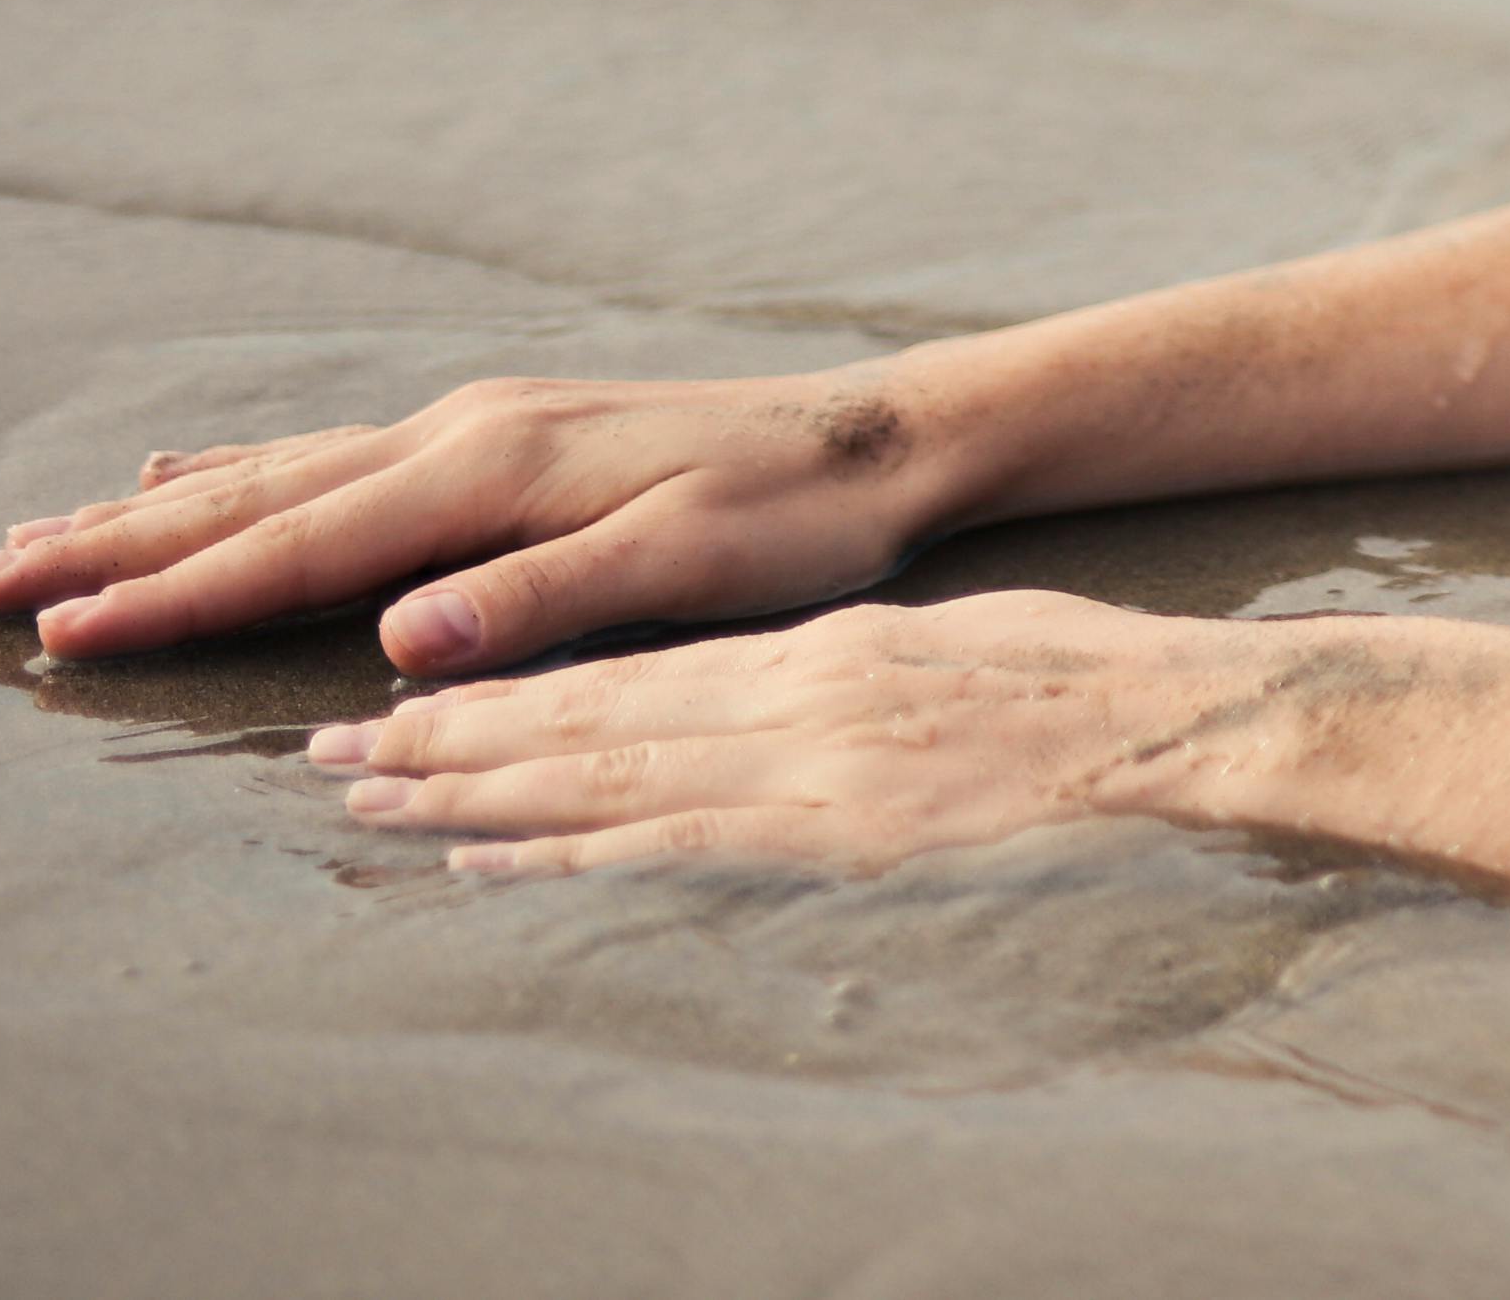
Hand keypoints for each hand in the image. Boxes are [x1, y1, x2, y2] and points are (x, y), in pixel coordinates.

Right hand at [0, 371, 963, 671]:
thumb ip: (543, 602)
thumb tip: (405, 640)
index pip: (300, 549)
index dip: (175, 597)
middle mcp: (466, 433)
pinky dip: (244, 470)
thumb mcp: (686, 565)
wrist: (884, 436)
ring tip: (43, 536)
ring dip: (156, 509)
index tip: (58, 635)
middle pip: (254, 499)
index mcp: (492, 472)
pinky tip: (191, 471)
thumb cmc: (798, 513)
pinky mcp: (504, 434)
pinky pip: (336, 454)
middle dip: (116, 546)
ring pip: (279, 472)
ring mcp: (480, 426)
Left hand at [308, 592, 1278, 878]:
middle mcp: (786, 700)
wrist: (1175, 717)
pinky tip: (488, 864)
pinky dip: (565, 856)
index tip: (415, 703)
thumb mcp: (963, 645)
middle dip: (450, 738)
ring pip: (601, 776)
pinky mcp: (831, 835)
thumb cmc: (1092, 680)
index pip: (629, 673)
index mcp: (817, 653)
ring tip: (371, 801)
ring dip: (473, 794)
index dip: (510, 691)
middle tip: (333, 751)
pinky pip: (670, 847)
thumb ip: (866, 671)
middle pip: (585, 719)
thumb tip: (809, 683)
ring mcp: (803, 769)